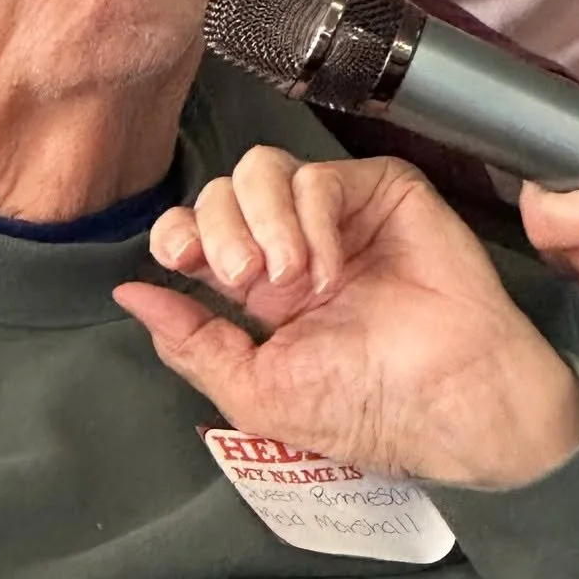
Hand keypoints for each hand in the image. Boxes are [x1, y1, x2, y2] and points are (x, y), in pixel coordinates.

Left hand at [113, 148, 578, 490]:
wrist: (449, 404)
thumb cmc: (367, 410)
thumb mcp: (255, 391)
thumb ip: (190, 342)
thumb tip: (129, 292)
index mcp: (262, 290)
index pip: (196, 230)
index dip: (178, 233)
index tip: (184, 262)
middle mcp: (297, 244)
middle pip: (222, 191)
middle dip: (217, 230)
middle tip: (245, 280)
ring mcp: (341, 217)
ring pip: (263, 169)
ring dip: (262, 222)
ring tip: (291, 279)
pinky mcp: (384, 195)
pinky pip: (320, 176)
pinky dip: (314, 221)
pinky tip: (331, 269)